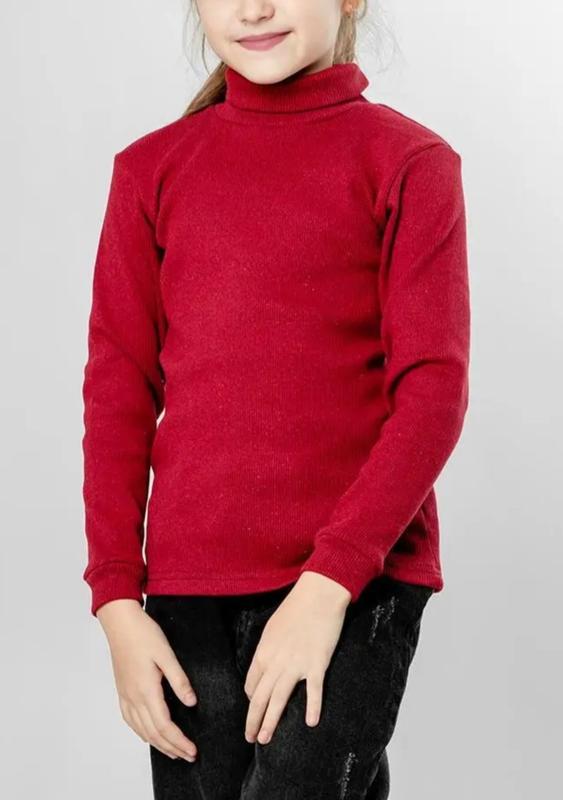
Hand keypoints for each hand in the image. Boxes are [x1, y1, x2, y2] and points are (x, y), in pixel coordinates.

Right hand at [96, 598, 198, 761]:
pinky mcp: (122, 690)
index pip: (164, 726)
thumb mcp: (166, 654)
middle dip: (172, 748)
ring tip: (173, 751)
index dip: (179, 741)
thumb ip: (179, 680)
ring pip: (141, 730)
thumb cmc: (143, 634)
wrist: (120, 623)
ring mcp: (126, 695)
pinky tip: (148, 734)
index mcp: (146, 690)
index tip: (192, 750)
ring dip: (158, 744)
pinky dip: (141, 732)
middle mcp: (134, 697)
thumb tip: (191, 702)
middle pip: (153, 733)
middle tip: (188, 756)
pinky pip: (130, 720)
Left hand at [243, 571, 350, 744]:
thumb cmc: (296, 608)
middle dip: (253, 720)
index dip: (252, 700)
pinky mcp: (317, 663)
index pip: (252, 683)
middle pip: (260, 697)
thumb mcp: (273, 628)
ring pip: (279, 699)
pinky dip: (312, 707)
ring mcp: (296, 664)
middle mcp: (276, 661)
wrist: (319, 594)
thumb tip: (267, 666)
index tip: (255, 709)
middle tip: (251, 738)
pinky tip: (310, 723)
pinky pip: (313, 691)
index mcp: (264, 651)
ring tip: (265, 739)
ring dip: (270, 721)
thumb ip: (268, 649)